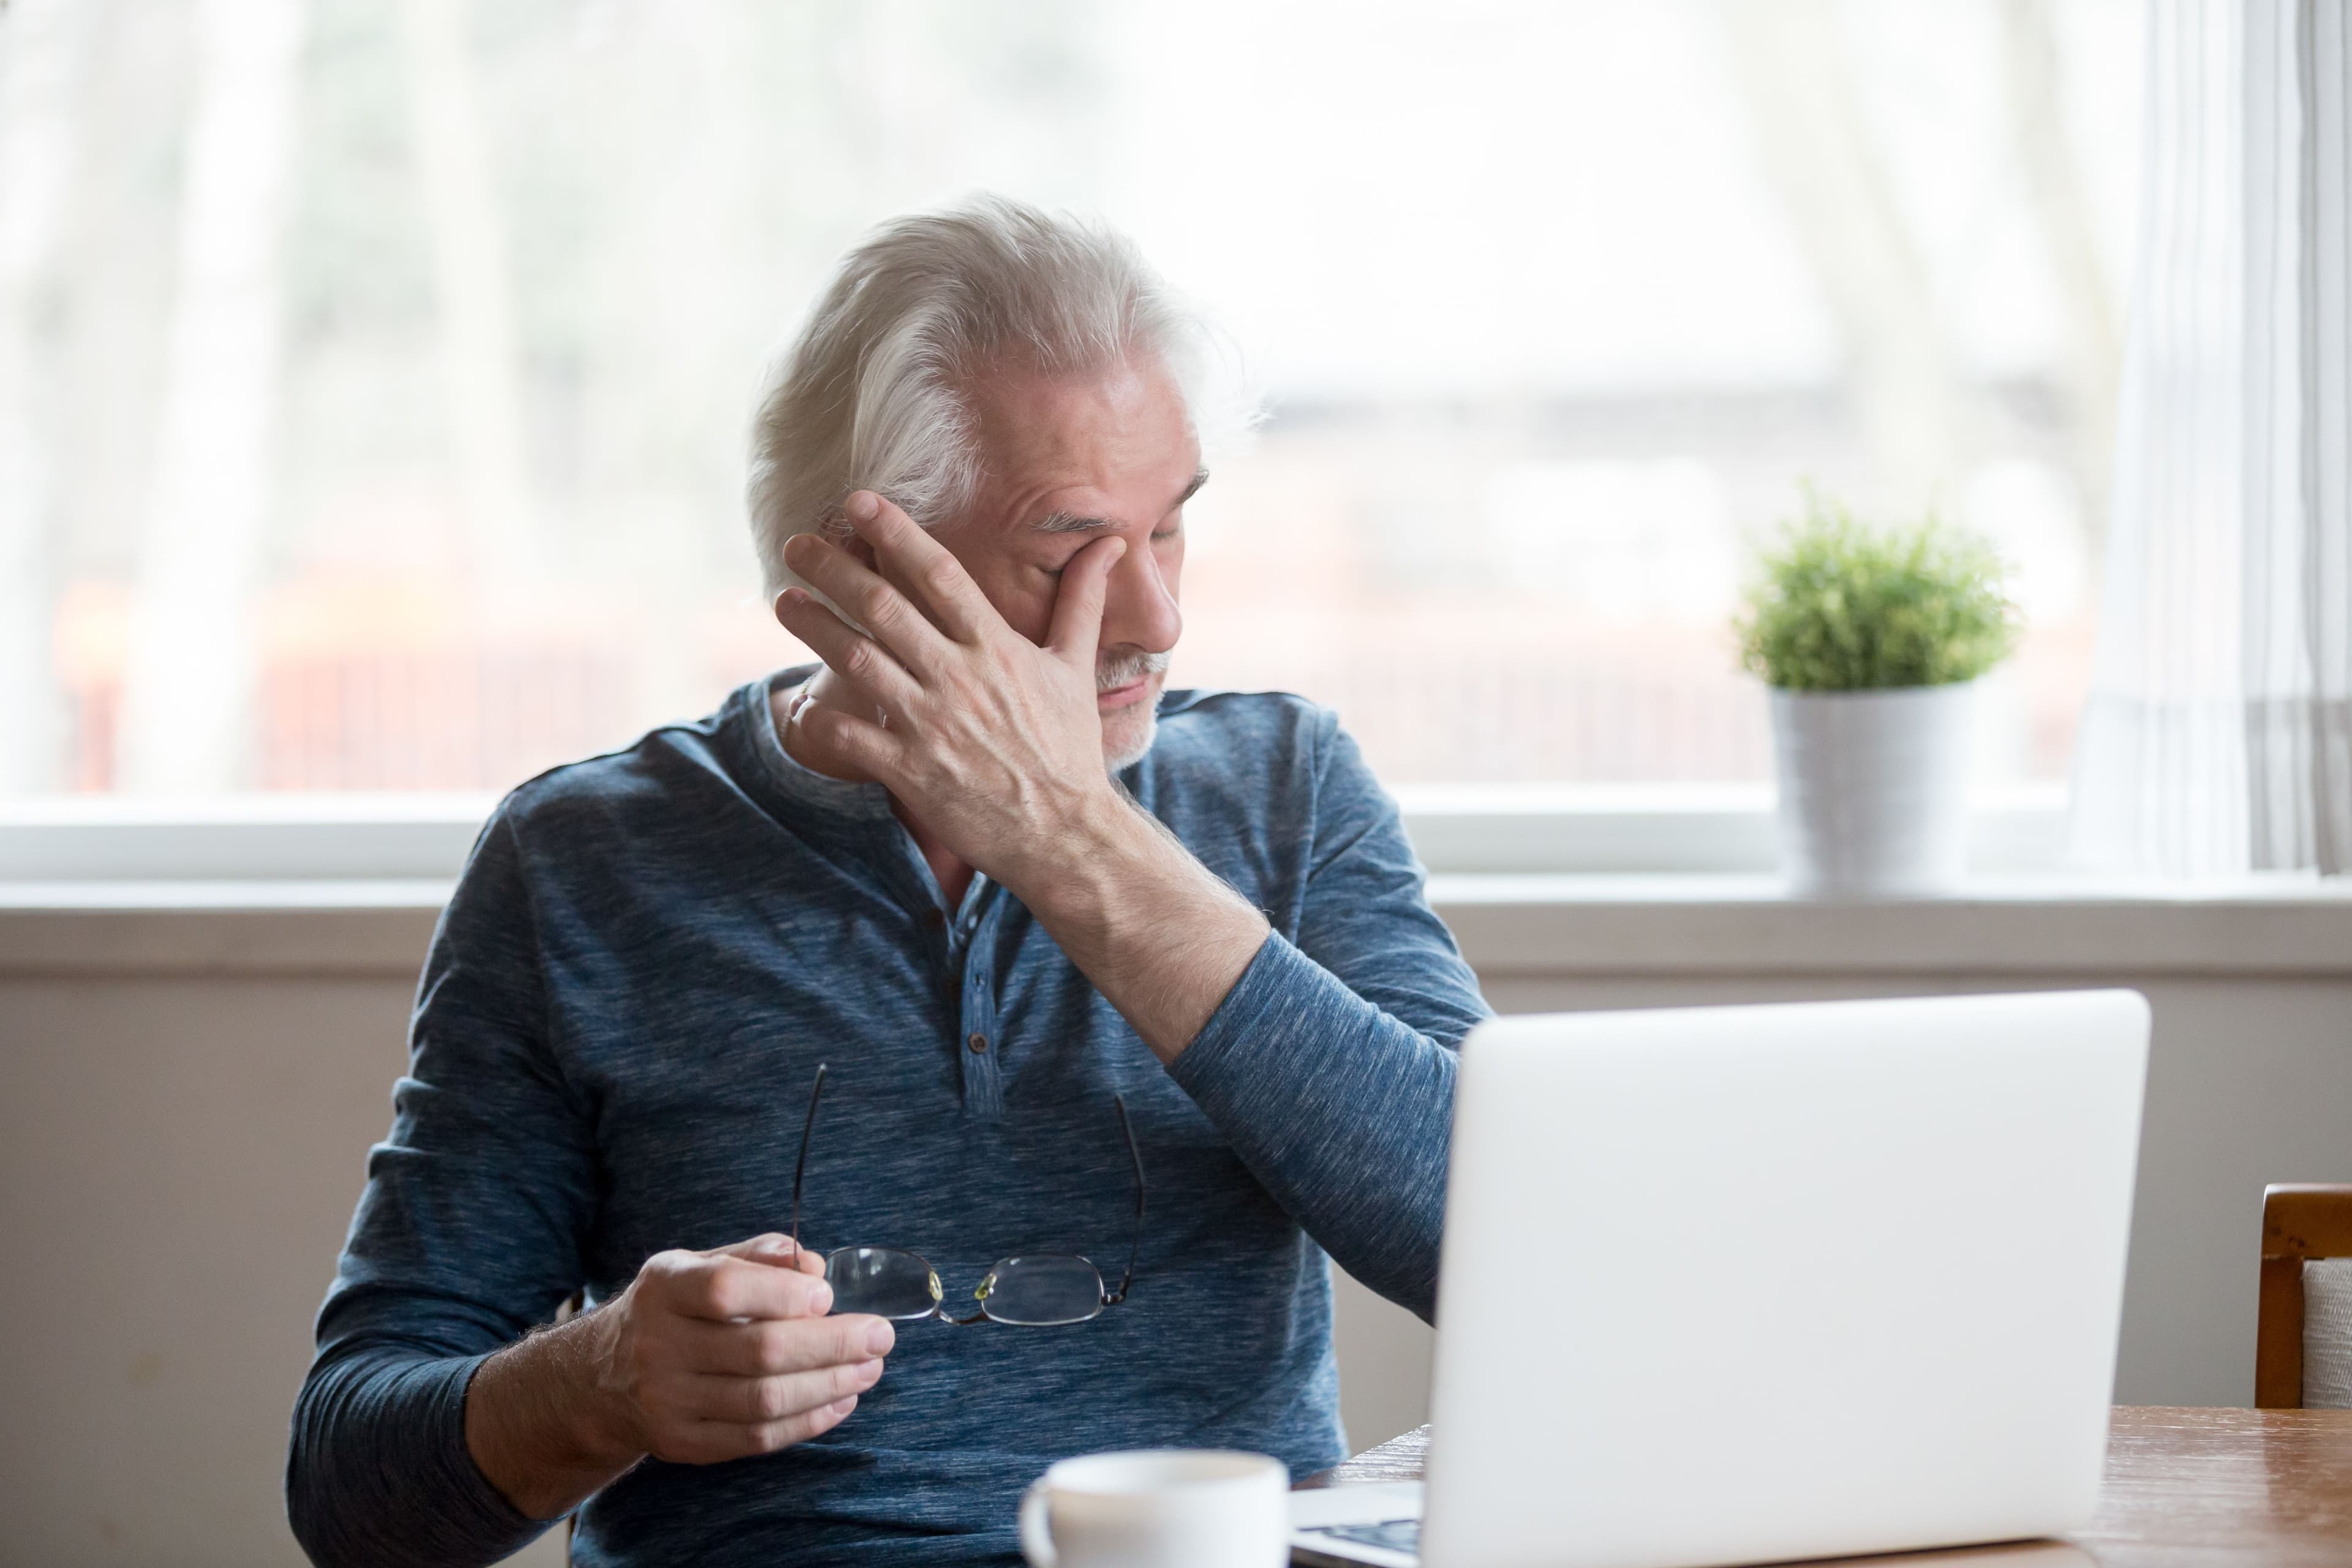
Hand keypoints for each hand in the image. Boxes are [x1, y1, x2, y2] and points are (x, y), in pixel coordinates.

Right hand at [584, 1233, 892, 1465]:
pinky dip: (809, 1421)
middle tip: (880, 1335)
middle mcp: (659, 1346)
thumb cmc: (675, 1309)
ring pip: (764, 1401)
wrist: (605, 1377)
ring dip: (830, 1385)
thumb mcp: (700, 1264)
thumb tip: (814, 1265)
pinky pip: (757, 1438)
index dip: (783, 1293)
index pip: (724, 1290)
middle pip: (758, 1352)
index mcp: (665, 1289)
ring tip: (870, 1367)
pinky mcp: (683, 1443)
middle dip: (831, 1344)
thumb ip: (758, 1256)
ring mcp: (668, 1402)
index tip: (828, 1295)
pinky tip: (842, 1400)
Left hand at [773, 491, 1130, 888]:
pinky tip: (801, 697)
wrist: (1065, 833)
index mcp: (996, 647)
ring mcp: (930, 724)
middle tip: (795, 543)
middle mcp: (958, 677)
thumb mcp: (1076, 668)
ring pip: (856, 660)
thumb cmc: (1069, 749)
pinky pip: (849, 735)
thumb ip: (1082, 601)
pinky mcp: (910, 770)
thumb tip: (1111, 544)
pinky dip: (820, 714)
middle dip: (832, 568)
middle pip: (882, 606)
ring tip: (784, 600)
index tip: (858, 502)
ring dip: (812, 625)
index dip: (894, 532)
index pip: (938, 573)